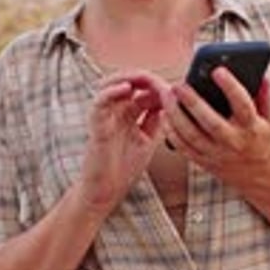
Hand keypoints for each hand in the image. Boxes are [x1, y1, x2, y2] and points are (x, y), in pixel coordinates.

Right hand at [77, 71, 168, 214]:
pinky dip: (111, 91)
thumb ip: (157, 121)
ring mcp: (104, 116)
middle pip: (128, 82)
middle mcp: (115, 112)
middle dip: (146, 79)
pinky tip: (126, 88)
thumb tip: (172, 103)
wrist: (106, 192)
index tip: (174, 91)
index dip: (158, 87)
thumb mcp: (148, 140)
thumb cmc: (123, 169)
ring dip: (128, 77)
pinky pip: (100, 102)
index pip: (143, 90)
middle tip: (161, 82)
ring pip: (111, 84)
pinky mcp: (96, 125)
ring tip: (144, 78)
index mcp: (128, 114)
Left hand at [163, 67, 269, 193]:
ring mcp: (217, 154)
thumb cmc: (260, 140)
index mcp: (252, 128)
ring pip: (191, 135)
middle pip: (211, 122)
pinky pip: (183, 147)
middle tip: (179, 85)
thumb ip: (264, 96)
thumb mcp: (268, 119)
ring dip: (176, 115)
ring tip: (166, 95)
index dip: (231, 87)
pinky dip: (171, 132)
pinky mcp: (203, 162)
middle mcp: (234, 142)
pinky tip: (164, 115)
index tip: (218, 70)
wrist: (258, 176)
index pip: (243, 105)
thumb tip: (262, 75)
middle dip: (193, 103)